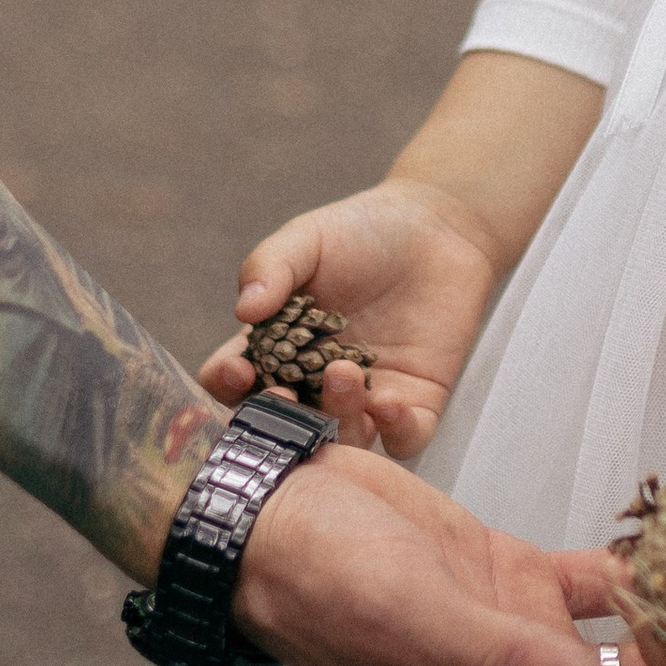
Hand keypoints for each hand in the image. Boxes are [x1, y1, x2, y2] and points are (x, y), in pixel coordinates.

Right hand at [199, 182, 500, 457]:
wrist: (438, 226)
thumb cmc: (363, 230)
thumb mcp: (308, 239)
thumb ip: (271, 267)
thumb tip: (244, 309)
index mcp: (278, 347)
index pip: (236, 380)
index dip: (227, 383)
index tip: (235, 369)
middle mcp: (316, 383)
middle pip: (285, 424)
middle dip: (279, 418)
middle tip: (284, 393)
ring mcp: (365, 398)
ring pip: (342, 440)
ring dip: (338, 419)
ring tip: (344, 373)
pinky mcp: (415, 401)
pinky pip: (403, 438)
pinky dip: (395, 431)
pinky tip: (389, 403)